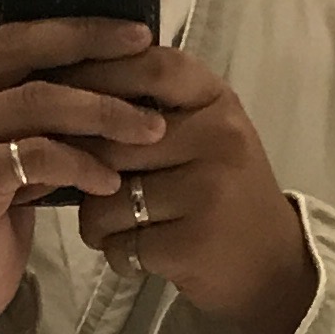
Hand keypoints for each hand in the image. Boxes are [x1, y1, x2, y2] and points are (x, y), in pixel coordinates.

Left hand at [67, 46, 314, 333]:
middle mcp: (220, 137)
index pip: (152, 67)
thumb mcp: (204, 131)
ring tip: (115, 227)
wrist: (273, 265)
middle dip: (82, 168)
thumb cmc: (222, 190)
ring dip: (96, 221)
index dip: (100, 74)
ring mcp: (209, 190)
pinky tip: (136, 254)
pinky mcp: (194, 243)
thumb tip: (66, 83)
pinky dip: (117, 254)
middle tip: (81, 185)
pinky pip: (122, 242)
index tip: (61, 89)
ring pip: (108, 197)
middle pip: (114, 141)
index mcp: (218, 100)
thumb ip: (151, 105)